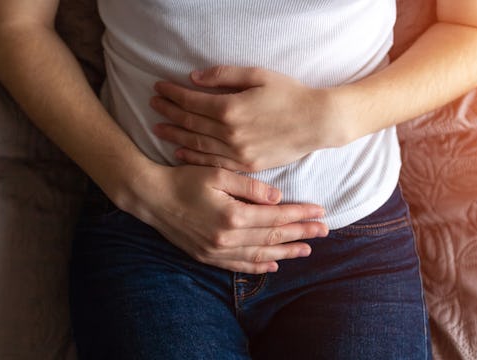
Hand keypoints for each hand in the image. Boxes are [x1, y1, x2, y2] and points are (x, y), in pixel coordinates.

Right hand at [122, 163, 328, 273]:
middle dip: (301, 234)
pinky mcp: (207, 256)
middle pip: (273, 236)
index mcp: (233, 215)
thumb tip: (278, 198)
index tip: (321, 211)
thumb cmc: (184, 180)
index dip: (300, 214)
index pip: (276, 216)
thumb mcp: (217, 174)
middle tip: (324, 231)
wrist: (151, 198)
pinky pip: (239, 265)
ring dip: (286, 252)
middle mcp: (227, 238)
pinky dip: (258, 265)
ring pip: (260, 254)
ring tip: (307, 250)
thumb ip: (250, 187)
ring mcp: (217, 251)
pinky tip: (273, 264)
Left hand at [150, 66, 352, 171]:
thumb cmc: (290, 94)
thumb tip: (193, 78)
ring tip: (158, 128)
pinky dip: (193, 157)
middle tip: (153, 105)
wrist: (317, 122)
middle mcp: (229, 133)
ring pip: (196, 144)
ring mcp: (237, 152)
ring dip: (175, 134)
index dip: (172, 94)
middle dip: (169, 112)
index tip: (159, 88)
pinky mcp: (246, 165)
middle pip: (190, 122)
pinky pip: (213, 162)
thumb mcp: (258, 75)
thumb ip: (223, 76)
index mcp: (231, 109)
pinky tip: (179, 152)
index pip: (191, 101)